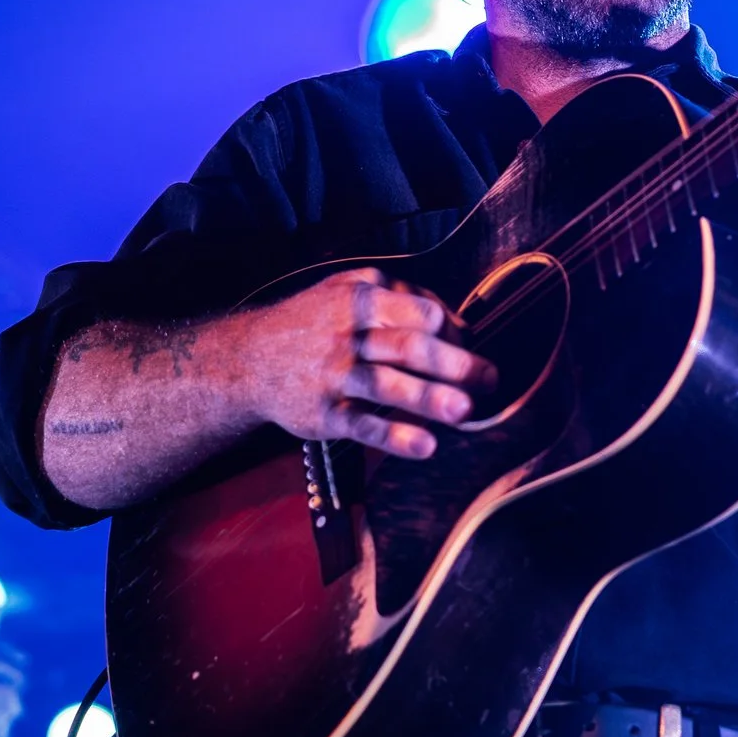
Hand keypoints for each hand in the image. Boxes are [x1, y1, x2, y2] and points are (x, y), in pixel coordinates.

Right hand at [234, 268, 496, 459]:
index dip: (450, 331)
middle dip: (453, 364)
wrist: (248, 359)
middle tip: (489, 379)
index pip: (419, 312)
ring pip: (387, 385)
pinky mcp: (323, 414)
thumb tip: (454, 321)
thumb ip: (397, 296)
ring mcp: (334, 375)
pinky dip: (394, 436)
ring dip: (428, 399)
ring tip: (464, 412)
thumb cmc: (312, 323)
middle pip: (409, 346)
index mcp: (360, 300)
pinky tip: (424, 446)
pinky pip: (363, 425)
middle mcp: (348, 336)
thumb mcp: (345, 290)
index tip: (467, 348)